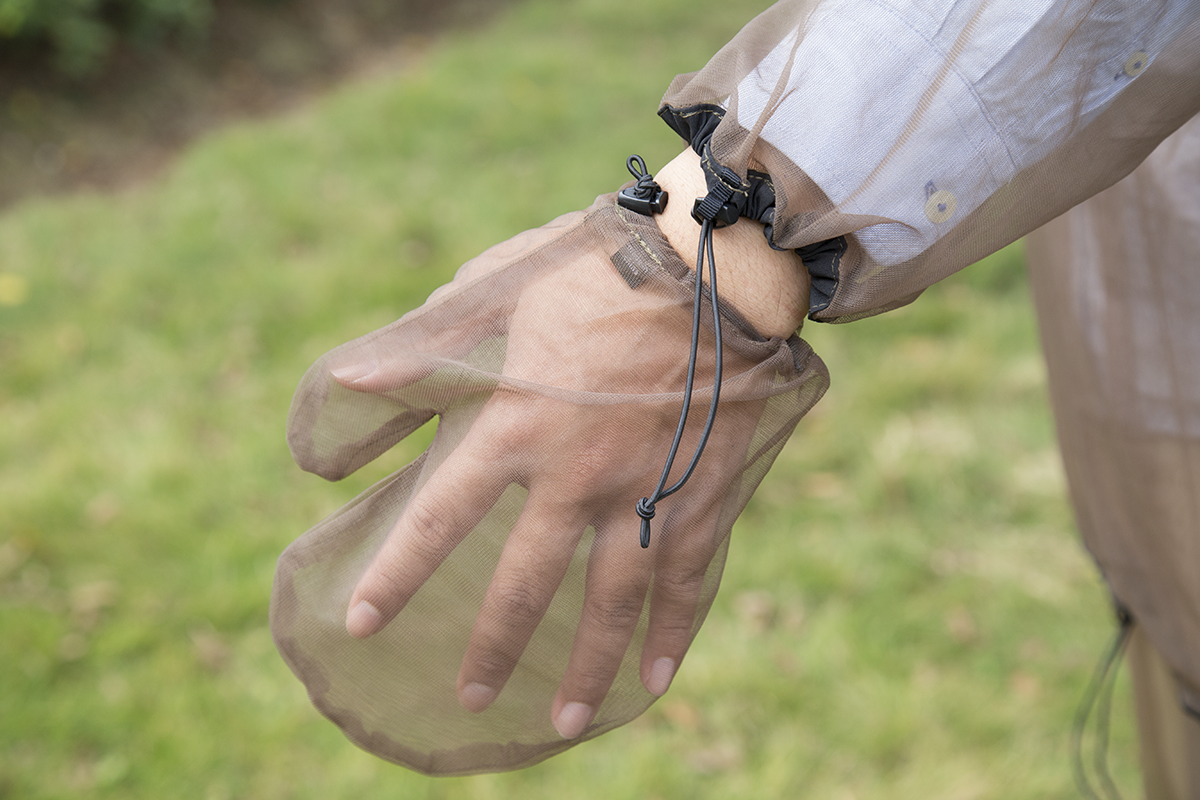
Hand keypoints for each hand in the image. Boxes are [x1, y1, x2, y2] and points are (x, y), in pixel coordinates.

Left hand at [274, 174, 825, 774]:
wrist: (716, 265)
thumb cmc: (600, 268)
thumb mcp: (501, 289)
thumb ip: (424, 345)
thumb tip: (347, 380)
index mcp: (518, 425)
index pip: (440, 518)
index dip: (397, 576)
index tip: (364, 624)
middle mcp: (575, 476)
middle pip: (524, 584)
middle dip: (491, 647)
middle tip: (467, 696)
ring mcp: (646, 494)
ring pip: (610, 605)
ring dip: (585, 670)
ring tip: (561, 723)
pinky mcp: (704, 497)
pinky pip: (687, 583)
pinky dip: (672, 636)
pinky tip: (653, 683)